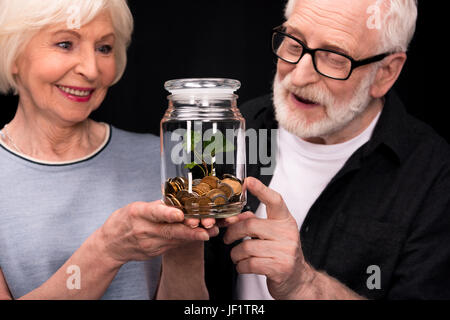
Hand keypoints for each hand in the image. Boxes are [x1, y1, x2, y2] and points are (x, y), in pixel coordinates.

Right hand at [96, 201, 218, 266]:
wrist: (110, 245)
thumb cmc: (124, 221)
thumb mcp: (136, 207)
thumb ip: (157, 206)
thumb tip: (180, 200)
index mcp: (138, 213)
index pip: (154, 213)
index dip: (168, 214)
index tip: (180, 215)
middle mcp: (144, 230)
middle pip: (170, 231)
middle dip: (190, 231)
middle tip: (207, 229)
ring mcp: (150, 244)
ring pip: (175, 239)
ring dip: (195, 236)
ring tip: (212, 231)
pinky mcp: (155, 252)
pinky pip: (174, 245)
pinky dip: (188, 240)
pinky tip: (201, 235)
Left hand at [223, 177, 313, 299]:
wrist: (297, 279)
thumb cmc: (281, 253)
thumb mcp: (272, 233)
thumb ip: (256, 222)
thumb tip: (238, 215)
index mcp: (285, 221)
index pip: (275, 201)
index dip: (261, 189)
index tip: (248, 181)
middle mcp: (287, 233)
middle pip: (250, 225)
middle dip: (233, 232)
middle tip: (227, 238)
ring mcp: (285, 251)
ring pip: (246, 247)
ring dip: (236, 254)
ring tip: (238, 256)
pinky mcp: (279, 268)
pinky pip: (249, 264)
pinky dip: (241, 266)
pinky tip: (244, 265)